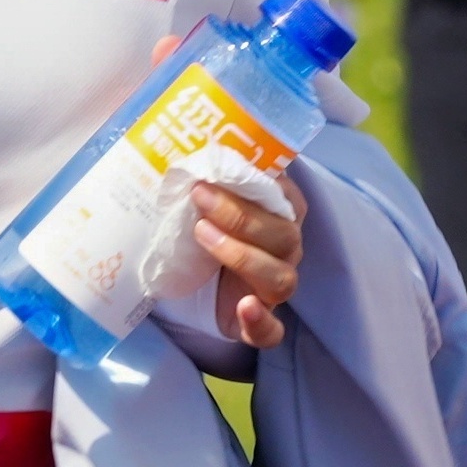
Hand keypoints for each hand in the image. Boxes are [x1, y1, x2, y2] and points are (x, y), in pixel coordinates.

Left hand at [182, 170, 304, 350]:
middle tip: (199, 196)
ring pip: (280, 278)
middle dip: (240, 216)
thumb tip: (180, 136)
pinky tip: (244, 308)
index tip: (218, 168)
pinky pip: (273, 330)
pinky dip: (261, 322)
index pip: (286, 196)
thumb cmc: (210, 226)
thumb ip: (212, 171)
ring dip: (243, 256)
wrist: (201, 281)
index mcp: (282, 213)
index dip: (256, 184)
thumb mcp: (212, 196)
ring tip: (203, 235)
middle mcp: (287, 248)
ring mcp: (277, 286)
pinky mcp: (261, 322)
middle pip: (283, 235)